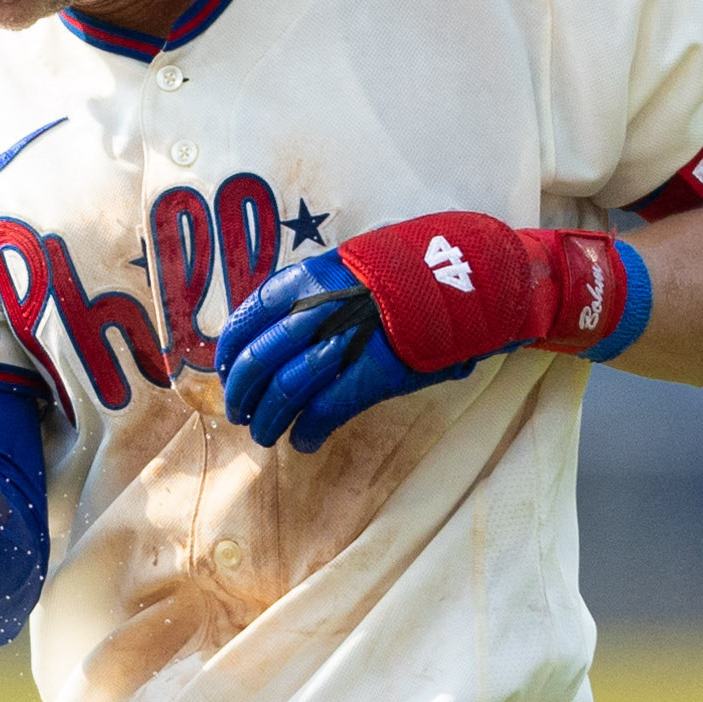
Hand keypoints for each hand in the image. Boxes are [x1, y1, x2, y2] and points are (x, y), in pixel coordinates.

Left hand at [216, 210, 642, 449]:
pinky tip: (304, 441)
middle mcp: (323, 307)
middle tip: (240, 413)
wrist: (478, 276)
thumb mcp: (364, 260)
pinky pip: (326, 411)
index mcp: (315, 275)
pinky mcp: (375, 374)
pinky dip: (308, 430)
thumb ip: (324, 287)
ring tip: (267, 435)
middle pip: (261, 358)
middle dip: (244, 392)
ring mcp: (349, 341)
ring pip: (286, 390)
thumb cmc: (424, 268)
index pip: (252, 314)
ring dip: (270, 419)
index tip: (224, 370)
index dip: (231, 348)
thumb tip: (289, 321)